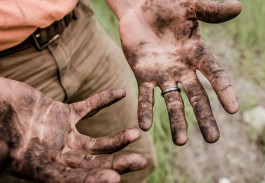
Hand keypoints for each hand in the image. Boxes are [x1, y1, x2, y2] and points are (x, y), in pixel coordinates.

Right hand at [0, 78, 145, 182]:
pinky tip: (120, 93)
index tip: (113, 179)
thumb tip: (3, 165)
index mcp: (40, 168)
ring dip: (116, 139)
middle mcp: (56, 155)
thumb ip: (3, 156)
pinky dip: (103, 100)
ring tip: (136, 134)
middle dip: (115, 164)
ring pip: (95, 142)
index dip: (91, 180)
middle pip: (92, 164)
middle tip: (140, 162)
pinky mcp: (64, 114)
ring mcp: (62, 135)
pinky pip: (88, 108)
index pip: (70, 180)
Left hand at [118, 0, 240, 144]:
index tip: (234, 109)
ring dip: (176, 121)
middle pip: (197, 96)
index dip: (225, 90)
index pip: (215, 74)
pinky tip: (145, 126)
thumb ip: (210, 10)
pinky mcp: (143, 75)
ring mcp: (163, 74)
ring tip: (180, 142)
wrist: (139, 9)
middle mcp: (183, 69)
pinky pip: (145, 96)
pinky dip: (145, 110)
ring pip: (172, 101)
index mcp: (197, 53)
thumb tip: (238, 7)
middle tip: (213, 140)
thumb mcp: (189, 6)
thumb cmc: (165, 5)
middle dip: (204, 117)